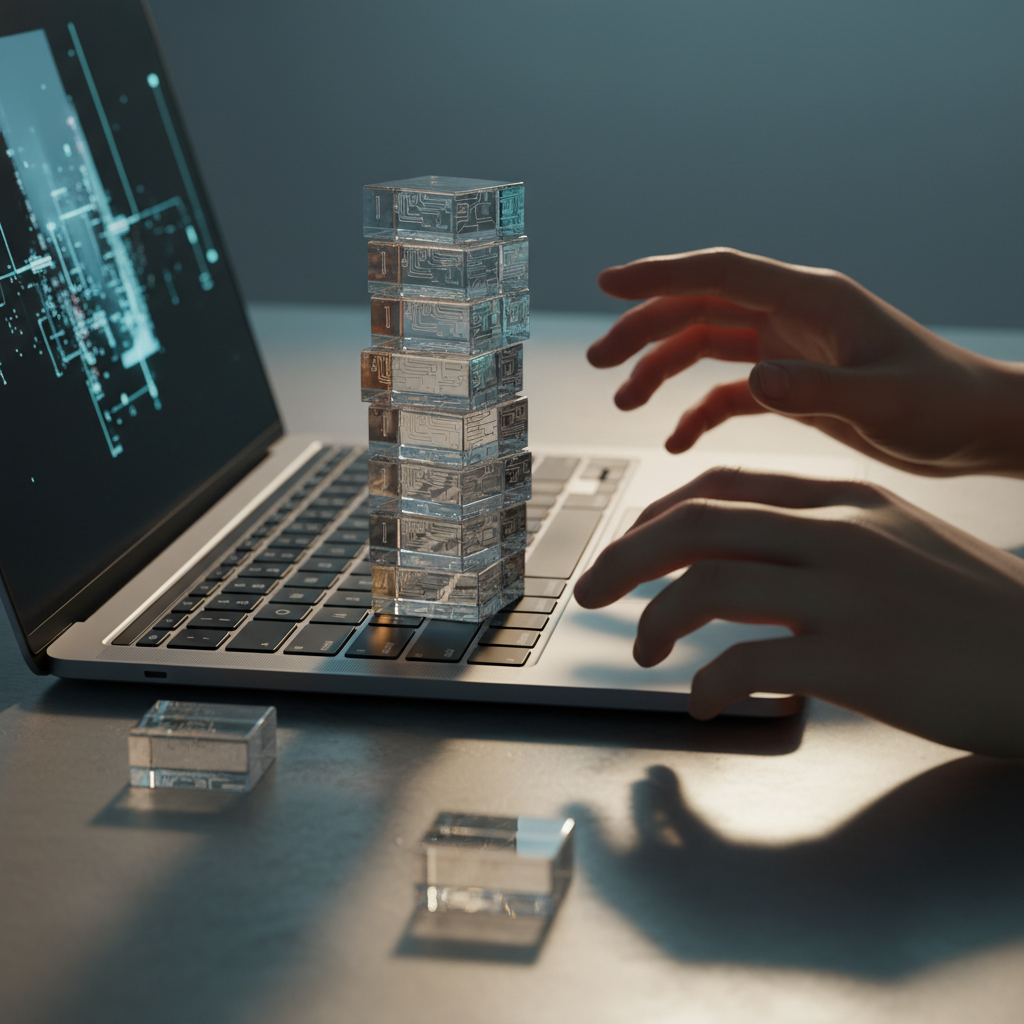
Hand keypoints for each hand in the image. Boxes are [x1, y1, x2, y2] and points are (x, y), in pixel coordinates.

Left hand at [573, 468, 1023, 756]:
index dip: (654, 518)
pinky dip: (708, 684)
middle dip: (624, 559)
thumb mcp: (894, 542)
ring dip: (655, 621)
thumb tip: (726, 565)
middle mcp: (838, 532)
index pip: (719, 489)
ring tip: (645, 654)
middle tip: (589, 594)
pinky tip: (702, 701)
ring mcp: (849, 593)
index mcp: (843, 499)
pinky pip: (749, 664)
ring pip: (707, 585)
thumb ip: (812, 539)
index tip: (626, 550)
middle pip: (694, 525)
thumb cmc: (971, 606)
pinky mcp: (859, 660)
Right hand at [587, 248, 1023, 476]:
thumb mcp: (883, 400)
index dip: (659, 274)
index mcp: (811, 300)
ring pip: (705, 345)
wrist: (976, 428)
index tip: (605, 284)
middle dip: (643, 329)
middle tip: (598, 360)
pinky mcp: (792, 384)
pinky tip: (678, 440)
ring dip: (660, 369)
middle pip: (699, 307)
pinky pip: (728, 390)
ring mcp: (789, 348)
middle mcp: (792, 315)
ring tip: (623, 401)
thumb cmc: (943, 406)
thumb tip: (752, 380)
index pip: (720, 273)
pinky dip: (697, 412)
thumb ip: (817, 389)